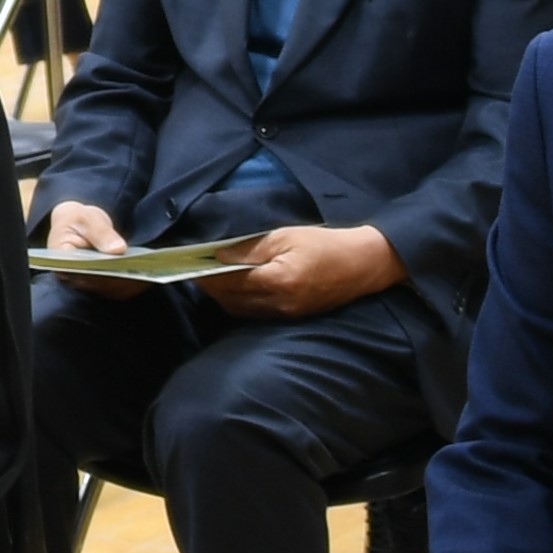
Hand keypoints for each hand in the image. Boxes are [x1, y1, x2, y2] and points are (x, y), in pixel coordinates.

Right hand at [37, 202, 156, 299]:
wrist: (80, 225)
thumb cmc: (78, 219)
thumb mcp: (86, 217)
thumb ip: (100, 232)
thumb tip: (118, 249)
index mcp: (60, 260)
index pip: (79, 269)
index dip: (98, 270)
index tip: (118, 264)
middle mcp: (73, 277)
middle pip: (97, 282)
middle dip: (119, 276)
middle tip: (140, 267)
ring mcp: (88, 284)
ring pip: (110, 288)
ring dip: (129, 281)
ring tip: (147, 270)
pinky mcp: (102, 286)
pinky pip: (118, 289)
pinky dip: (133, 282)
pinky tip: (147, 272)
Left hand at [206, 223, 405, 318]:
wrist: (363, 264)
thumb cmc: (325, 244)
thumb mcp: (286, 236)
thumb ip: (251, 247)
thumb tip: (219, 254)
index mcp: (278, 281)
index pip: (230, 282)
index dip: (207, 274)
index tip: (189, 262)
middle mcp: (280, 304)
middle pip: (231, 300)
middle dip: (211, 286)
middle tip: (196, 268)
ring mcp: (286, 314)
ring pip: (241, 310)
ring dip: (223, 296)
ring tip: (212, 276)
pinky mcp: (291, 316)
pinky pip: (255, 313)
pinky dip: (240, 302)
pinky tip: (235, 287)